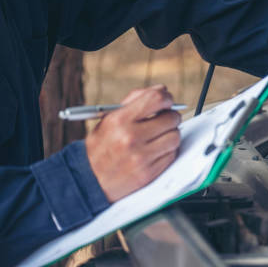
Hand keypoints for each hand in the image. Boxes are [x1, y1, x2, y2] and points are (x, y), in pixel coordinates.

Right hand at [85, 85, 180, 202]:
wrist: (88, 181)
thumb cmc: (101, 146)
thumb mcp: (109, 119)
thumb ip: (134, 101)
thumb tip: (162, 90)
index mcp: (119, 120)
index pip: (156, 99)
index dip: (166, 97)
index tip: (167, 101)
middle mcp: (130, 138)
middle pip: (170, 118)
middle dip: (170, 117)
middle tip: (164, 120)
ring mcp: (141, 157)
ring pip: (175, 136)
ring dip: (170, 134)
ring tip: (159, 136)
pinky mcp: (149, 172)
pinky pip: (172, 154)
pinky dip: (168, 150)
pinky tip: (156, 150)